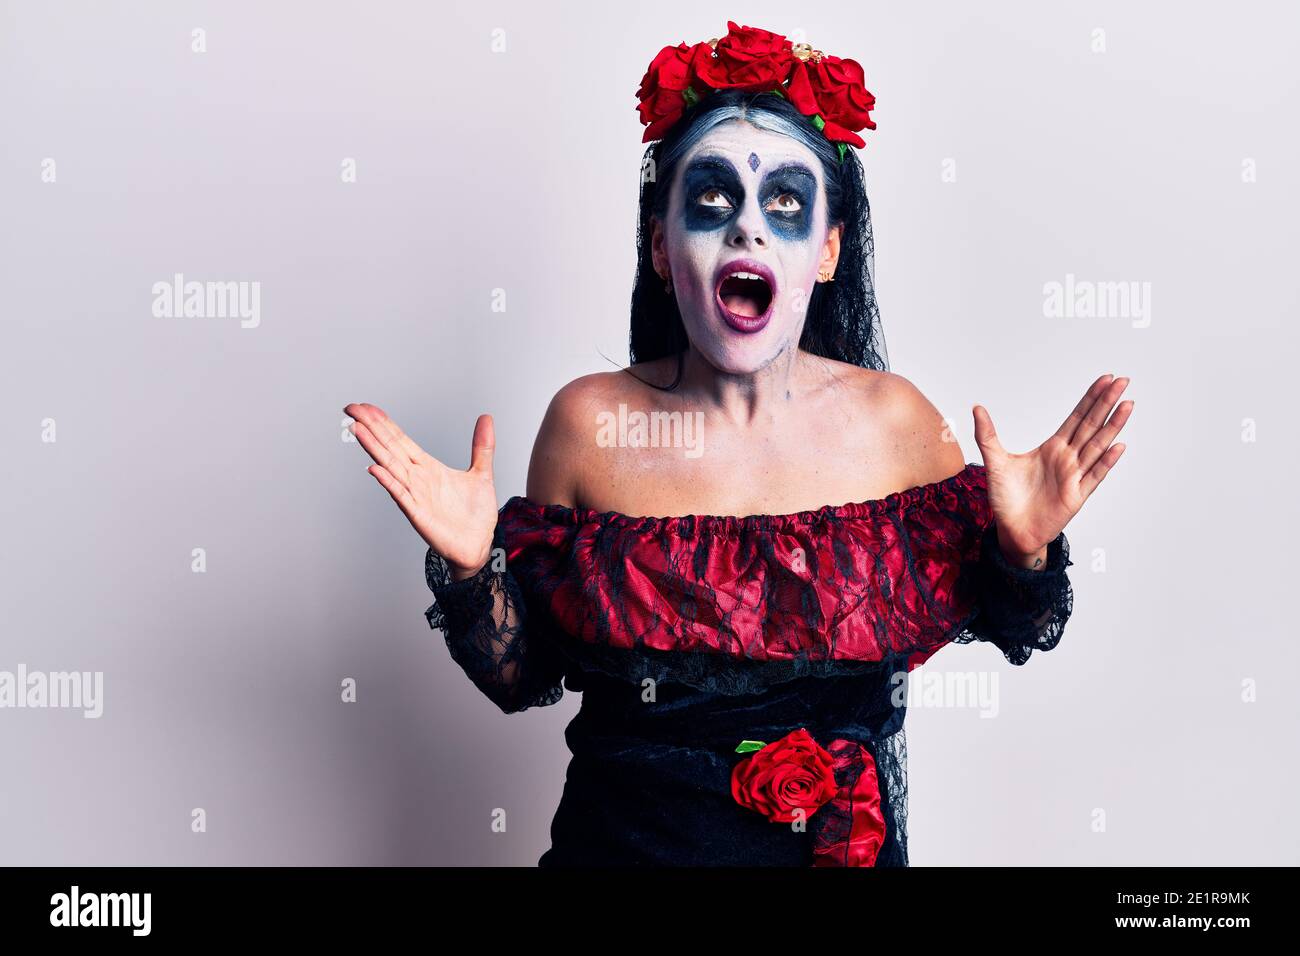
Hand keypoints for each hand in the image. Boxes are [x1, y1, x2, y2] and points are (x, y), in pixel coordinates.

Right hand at [344, 403, 498, 578]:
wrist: (478, 545)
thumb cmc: (475, 515)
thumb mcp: (482, 473)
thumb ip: (482, 446)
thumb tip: (486, 418)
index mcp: (428, 468)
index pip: (401, 440)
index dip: (384, 423)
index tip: (367, 408)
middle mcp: (417, 479)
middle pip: (390, 448)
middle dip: (371, 428)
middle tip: (351, 408)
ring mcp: (416, 495)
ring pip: (390, 467)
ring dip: (373, 448)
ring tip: (356, 430)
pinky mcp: (419, 514)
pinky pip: (401, 495)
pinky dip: (388, 482)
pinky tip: (375, 469)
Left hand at [972, 374, 1132, 565]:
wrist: (1011, 530)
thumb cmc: (1006, 498)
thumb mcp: (994, 461)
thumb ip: (987, 435)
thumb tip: (977, 407)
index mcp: (1053, 448)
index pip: (1076, 418)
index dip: (1091, 399)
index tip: (1105, 379)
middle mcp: (1068, 459)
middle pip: (1091, 426)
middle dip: (1106, 403)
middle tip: (1123, 381)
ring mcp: (1074, 477)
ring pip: (1097, 446)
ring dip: (1112, 426)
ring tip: (1127, 405)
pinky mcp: (1075, 497)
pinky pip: (1093, 477)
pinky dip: (1105, 462)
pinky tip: (1118, 446)